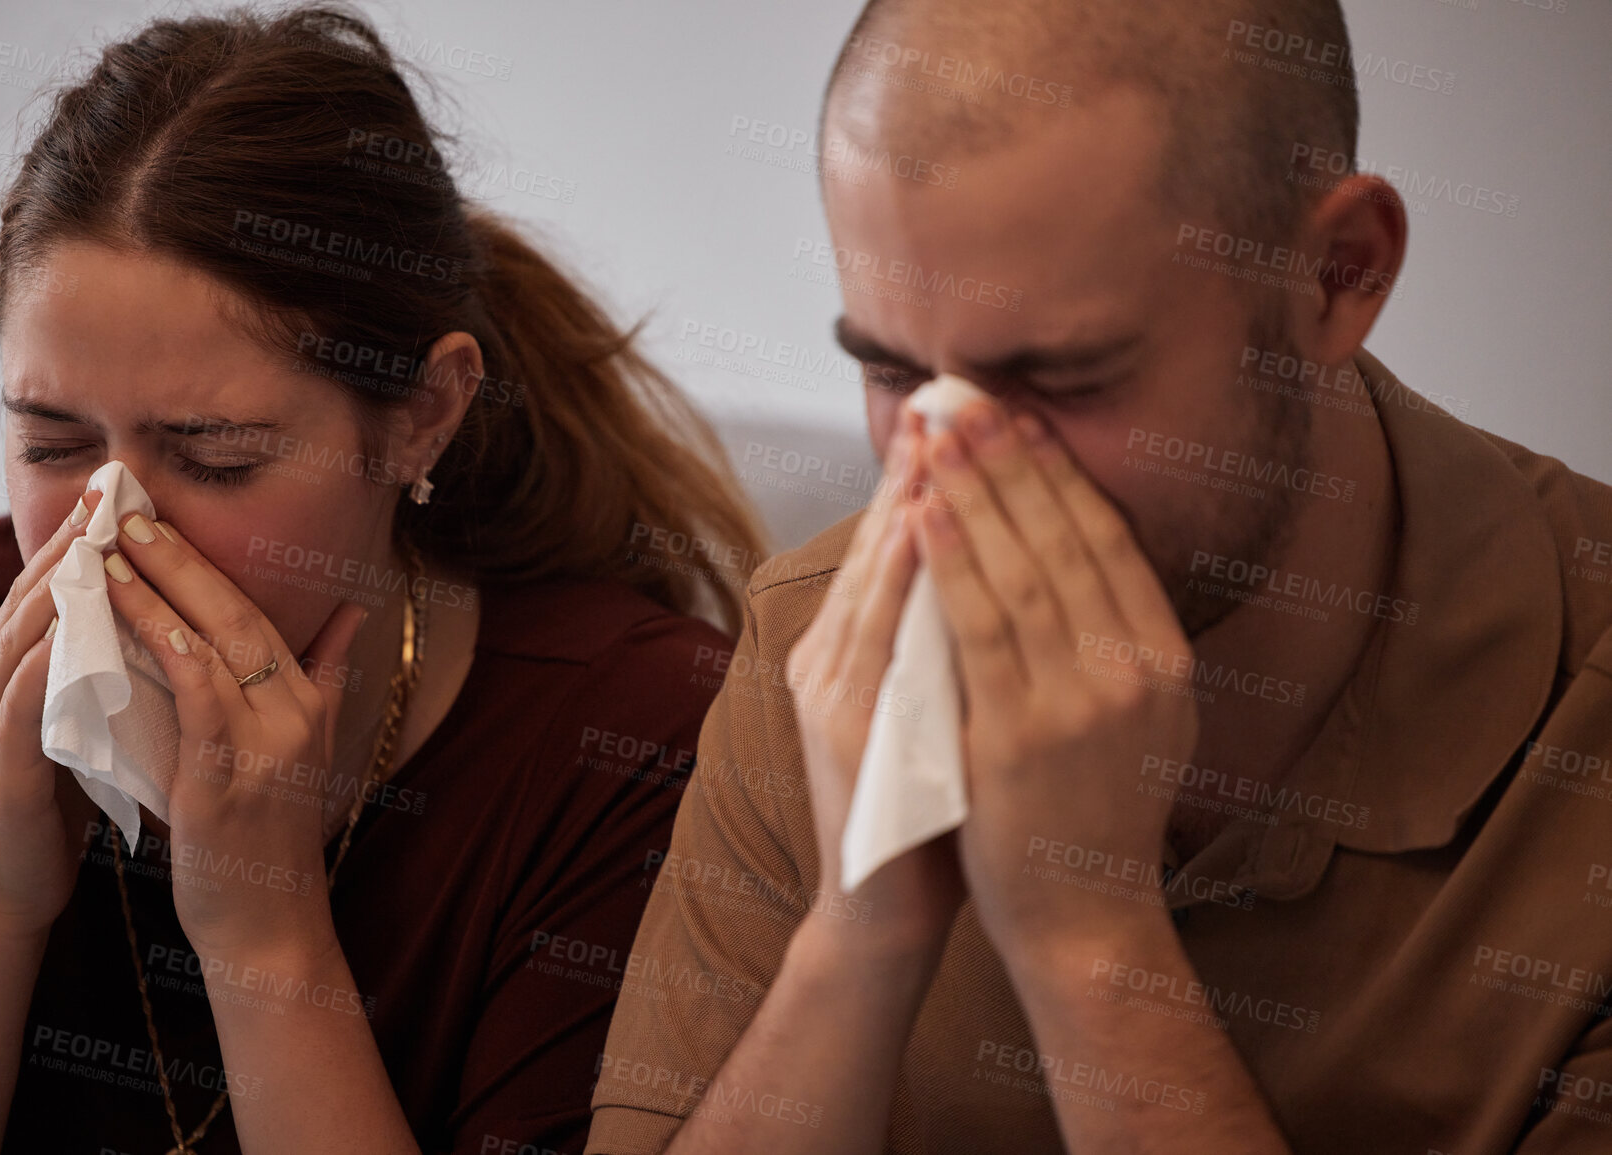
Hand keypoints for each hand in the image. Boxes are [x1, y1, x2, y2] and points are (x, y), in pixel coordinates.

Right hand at [0, 491, 104, 940]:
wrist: (10, 893)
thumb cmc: (53, 809)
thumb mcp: (84, 727)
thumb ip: (104, 676)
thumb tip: (153, 629)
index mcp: (20, 677)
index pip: (52, 595)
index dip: (81, 544)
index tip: (117, 493)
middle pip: (30, 603)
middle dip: (66, 548)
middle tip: (103, 495)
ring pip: (18, 646)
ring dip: (53, 595)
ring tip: (90, 548)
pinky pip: (18, 714)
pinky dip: (38, 672)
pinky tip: (61, 643)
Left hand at [102, 514, 366, 964]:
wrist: (268, 926)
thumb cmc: (269, 841)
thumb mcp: (308, 750)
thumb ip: (328, 676)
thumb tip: (355, 613)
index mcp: (309, 703)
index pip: (257, 613)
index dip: (209, 564)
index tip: (160, 520)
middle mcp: (297, 714)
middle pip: (238, 615)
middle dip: (182, 559)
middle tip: (130, 512)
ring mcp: (268, 745)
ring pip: (216, 645)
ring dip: (162, 592)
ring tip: (114, 550)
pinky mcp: (231, 777)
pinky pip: (201, 696)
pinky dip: (170, 649)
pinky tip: (134, 617)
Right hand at [785, 408, 964, 952]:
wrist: (887, 907)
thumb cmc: (929, 808)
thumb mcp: (936, 709)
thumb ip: (949, 643)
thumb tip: (998, 569)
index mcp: (851, 650)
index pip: (896, 541)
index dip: (928, 473)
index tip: (966, 409)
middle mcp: (830, 657)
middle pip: (878, 541)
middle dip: (921, 464)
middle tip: (954, 391)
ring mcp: (831, 689)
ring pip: (872, 574)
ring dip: (908, 498)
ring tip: (943, 431)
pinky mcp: (841, 726)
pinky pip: (876, 634)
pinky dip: (899, 573)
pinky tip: (925, 523)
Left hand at [915, 399, 1198, 953]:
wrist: (1084, 917)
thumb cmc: (1096, 814)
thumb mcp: (1142, 721)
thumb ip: (1122, 640)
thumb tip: (1087, 548)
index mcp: (1166, 659)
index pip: (1108, 539)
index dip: (1060, 471)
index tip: (1021, 416)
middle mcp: (1134, 669)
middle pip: (1063, 536)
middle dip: (1009, 457)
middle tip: (967, 394)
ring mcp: (1079, 700)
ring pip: (1020, 567)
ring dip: (973, 488)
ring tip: (938, 430)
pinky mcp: (1019, 732)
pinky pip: (977, 625)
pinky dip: (949, 561)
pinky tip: (922, 511)